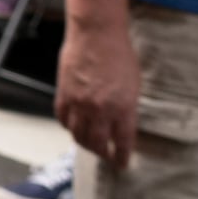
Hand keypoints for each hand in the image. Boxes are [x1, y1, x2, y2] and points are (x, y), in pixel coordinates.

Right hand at [56, 10, 140, 170]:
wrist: (96, 34)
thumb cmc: (119, 54)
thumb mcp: (133, 85)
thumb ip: (126, 108)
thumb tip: (120, 124)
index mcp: (123, 108)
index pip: (122, 142)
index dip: (122, 156)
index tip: (122, 163)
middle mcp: (100, 110)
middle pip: (97, 144)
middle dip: (102, 154)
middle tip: (106, 156)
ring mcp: (79, 103)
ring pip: (78, 135)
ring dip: (84, 144)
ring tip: (89, 145)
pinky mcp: (64, 94)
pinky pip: (63, 119)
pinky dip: (69, 126)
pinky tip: (74, 126)